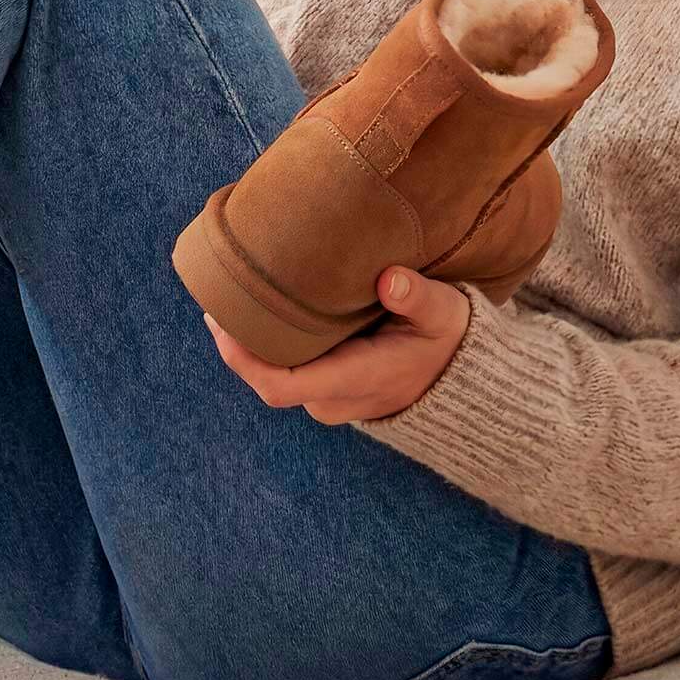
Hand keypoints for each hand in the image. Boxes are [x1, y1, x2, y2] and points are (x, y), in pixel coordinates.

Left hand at [207, 265, 471, 423]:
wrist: (461, 378)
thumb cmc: (448, 339)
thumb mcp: (444, 314)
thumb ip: (418, 297)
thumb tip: (390, 280)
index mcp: (356, 380)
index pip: (282, 385)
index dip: (243, 359)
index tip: (220, 321)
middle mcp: (334, 399)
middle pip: (267, 379)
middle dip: (237, 343)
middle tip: (218, 294)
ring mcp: (328, 400)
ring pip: (274, 376)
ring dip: (250, 343)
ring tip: (232, 296)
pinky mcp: (327, 391)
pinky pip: (286, 372)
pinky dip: (268, 345)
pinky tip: (257, 311)